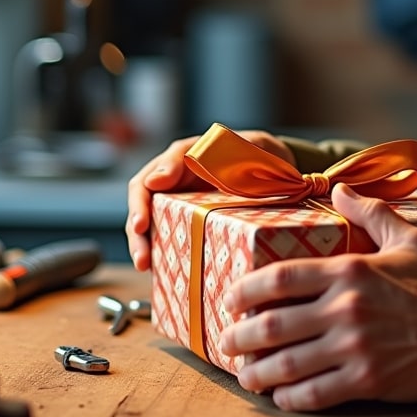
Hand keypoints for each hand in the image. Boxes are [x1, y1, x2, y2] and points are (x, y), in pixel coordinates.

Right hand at [125, 128, 293, 270]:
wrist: (279, 170)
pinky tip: (157, 270)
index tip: (144, 216)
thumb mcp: (250, 146)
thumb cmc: (261, 154)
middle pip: (144, 195)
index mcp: (190, 154)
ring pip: (148, 216)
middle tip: (140, 251)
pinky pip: (165, 232)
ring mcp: (179, 197)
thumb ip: (219, 154)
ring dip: (141, 241)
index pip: (160, 168)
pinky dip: (158, 250)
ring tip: (143, 265)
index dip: (147, 192)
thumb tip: (163, 178)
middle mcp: (177, 175)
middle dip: (137, 222)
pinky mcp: (186, 217)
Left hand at [216, 183, 416, 410]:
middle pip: (272, 325)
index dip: (244, 290)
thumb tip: (340, 187)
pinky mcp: (366, 381)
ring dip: (257, 373)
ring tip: (246, 374)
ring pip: (286, 365)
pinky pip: (314, 394)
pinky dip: (290, 397)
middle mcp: (345, 309)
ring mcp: (354, 348)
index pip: (279, 278)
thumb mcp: (408, 238)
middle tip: (228, 342)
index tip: (231, 300)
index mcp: (350, 270)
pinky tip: (282, 395)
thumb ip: (371, 211)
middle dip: (239, 337)